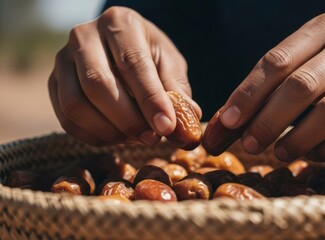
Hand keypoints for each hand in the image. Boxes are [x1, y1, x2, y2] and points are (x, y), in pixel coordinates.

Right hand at [48, 7, 200, 145]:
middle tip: (153, 138)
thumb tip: (184, 126)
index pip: (132, 63)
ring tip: (137, 138)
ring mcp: (63, 59)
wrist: (121, 48)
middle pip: (98, 85)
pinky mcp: (53, 82)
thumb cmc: (151, 56)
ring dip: (109, 132)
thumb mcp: (170, 64)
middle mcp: (84, 36)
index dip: (150, 99)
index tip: (166, 127)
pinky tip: (118, 138)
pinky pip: (66, 119)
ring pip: (76, 105)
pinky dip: (93, 136)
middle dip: (128, 119)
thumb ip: (177, 92)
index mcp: (119, 22)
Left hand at [218, 12, 324, 160]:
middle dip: (269, 120)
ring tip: (279, 154)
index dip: (249, 93)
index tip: (228, 121)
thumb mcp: (316, 57)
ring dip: (298, 138)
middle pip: (300, 86)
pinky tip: (314, 156)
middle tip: (250, 144)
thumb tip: (229, 119)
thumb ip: (279, 81)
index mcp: (323, 28)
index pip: (277, 61)